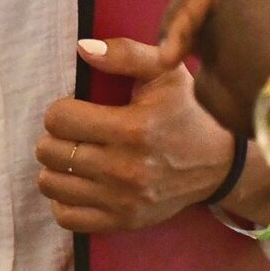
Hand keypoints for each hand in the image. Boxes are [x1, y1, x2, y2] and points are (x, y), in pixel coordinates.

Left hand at [34, 39, 236, 233]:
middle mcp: (126, 169)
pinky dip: (64, 199)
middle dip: (56, 136)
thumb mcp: (165, 71)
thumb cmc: (186, 110)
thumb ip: (124, 54)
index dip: (61, 109)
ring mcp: (123, 200)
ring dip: (56, 167)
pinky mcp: (123, 221)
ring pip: (51, 184)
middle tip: (75, 132)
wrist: (218, 164)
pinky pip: (67, 217)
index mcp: (134, 128)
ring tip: (75, 155)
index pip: (60, 119)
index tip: (76, 108)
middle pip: (51, 152)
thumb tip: (82, 48)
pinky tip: (78, 183)